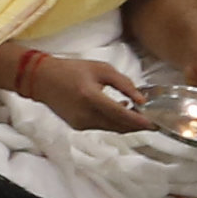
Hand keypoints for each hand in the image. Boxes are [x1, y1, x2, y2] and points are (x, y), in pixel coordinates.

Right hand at [11, 49, 151, 136]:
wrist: (40, 79)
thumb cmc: (71, 70)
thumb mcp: (100, 69)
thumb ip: (123, 83)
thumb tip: (141, 99)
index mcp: (90, 97)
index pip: (121, 114)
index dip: (140, 121)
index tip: (156, 123)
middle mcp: (85, 114)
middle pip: (119, 127)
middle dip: (137, 125)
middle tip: (152, 120)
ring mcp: (80, 123)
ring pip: (112, 129)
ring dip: (126, 123)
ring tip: (137, 113)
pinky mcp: (78, 126)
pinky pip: (102, 127)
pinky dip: (113, 122)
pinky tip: (118, 111)